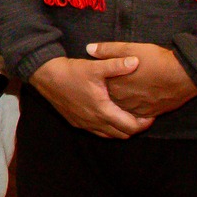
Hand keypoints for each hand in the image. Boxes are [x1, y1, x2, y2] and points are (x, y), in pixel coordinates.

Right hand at [30, 55, 153, 138]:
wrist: (46, 76)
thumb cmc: (71, 72)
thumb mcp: (95, 67)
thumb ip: (117, 65)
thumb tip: (136, 61)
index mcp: (102, 110)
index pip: (129, 127)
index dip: (144, 124)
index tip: (151, 116)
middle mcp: (94, 121)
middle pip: (122, 135)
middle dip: (135, 128)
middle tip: (142, 117)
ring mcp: (84, 124)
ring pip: (109, 135)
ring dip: (121, 129)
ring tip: (128, 116)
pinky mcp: (76, 122)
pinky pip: (98, 132)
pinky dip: (108, 128)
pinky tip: (109, 115)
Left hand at [91, 41, 196, 118]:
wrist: (184, 76)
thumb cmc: (156, 60)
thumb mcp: (130, 48)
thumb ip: (107, 50)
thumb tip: (89, 48)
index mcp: (114, 85)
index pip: (100, 85)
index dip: (102, 80)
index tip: (105, 76)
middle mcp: (122, 100)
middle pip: (110, 98)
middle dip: (112, 92)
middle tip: (117, 85)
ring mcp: (136, 109)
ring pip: (123, 108)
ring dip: (123, 102)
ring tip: (128, 93)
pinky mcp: (149, 114)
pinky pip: (136, 115)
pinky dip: (135, 109)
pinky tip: (138, 101)